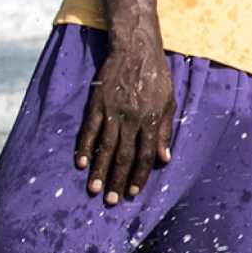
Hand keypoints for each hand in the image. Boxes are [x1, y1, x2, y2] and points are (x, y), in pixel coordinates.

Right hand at [75, 35, 173, 203]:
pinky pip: (89, 130)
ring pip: (106, 147)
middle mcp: (132, 119)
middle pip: (124, 155)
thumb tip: (165, 158)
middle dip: (118, 180)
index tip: (133, 193)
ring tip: (95, 190)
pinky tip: (82, 164)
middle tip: (112, 201)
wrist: (136, 51)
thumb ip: (165, 131)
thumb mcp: (169, 103)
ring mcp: (113, 112)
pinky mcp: (97, 104)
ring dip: (100, 170)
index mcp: (151, 120)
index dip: (139, 175)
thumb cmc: (157, 78)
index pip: (145, 155)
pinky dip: (85, 147)